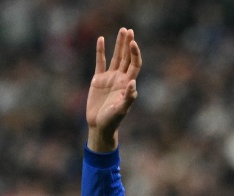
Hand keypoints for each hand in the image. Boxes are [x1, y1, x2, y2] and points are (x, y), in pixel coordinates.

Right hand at [86, 28, 141, 151]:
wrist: (100, 125)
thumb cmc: (113, 120)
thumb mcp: (121, 110)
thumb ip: (128, 98)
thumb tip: (133, 84)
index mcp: (128, 84)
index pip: (134, 65)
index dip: (135, 54)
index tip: (133, 43)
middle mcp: (120, 79)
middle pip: (126, 57)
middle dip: (128, 44)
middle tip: (129, 30)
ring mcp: (110, 78)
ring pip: (115, 57)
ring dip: (119, 44)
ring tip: (122, 30)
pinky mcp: (98, 79)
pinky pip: (100, 62)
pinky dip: (101, 51)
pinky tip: (102, 39)